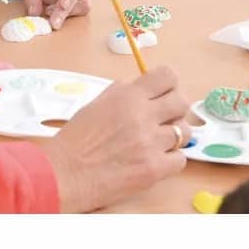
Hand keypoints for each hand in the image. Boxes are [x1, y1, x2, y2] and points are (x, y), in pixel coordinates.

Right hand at [39, 66, 191, 211]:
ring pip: (184, 131)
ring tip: (157, 141)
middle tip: (165, 118)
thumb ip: (122, 93)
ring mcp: (151, 143)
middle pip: (181, 102)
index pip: (167, 76)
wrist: (65, 172)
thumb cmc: (75, 140)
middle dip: (175, 109)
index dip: (169, 84)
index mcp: (127, 96)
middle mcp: (143, 116)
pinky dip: (171, 159)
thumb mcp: (97, 103)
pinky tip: (155, 159)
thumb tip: (143, 91)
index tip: (165, 92)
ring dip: (174, 135)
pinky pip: (180, 159)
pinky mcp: (154, 169)